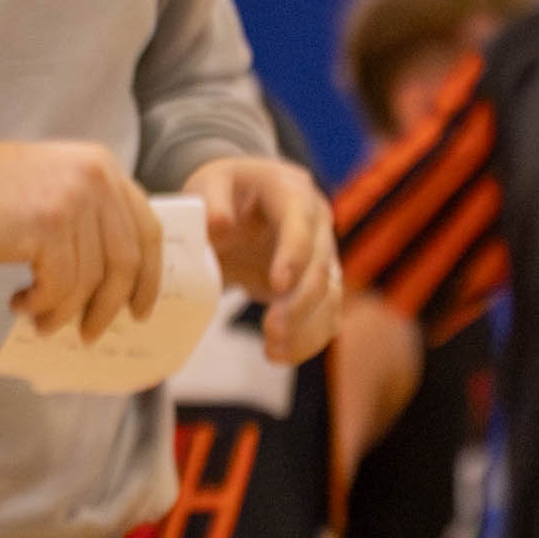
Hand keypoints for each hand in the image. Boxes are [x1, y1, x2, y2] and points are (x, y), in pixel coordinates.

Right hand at [0, 141, 160, 339]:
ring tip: (41, 321)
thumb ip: (92, 215)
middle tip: (90, 333)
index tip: (139, 309)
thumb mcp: (57, 186)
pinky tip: (20, 303)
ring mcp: (73, 200)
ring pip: (90, 280)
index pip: (147, 229)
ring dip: (66, 312)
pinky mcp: (48, 225)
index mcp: (103, 165)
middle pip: (125, 261)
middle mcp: (96, 177)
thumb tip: (120, 278)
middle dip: (108, 306)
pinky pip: (60, 286)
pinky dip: (42, 305)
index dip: (148, 277)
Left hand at [186, 156, 341, 363]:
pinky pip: (325, 315)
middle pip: (321, 268)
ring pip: (330, 298)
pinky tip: (280, 355)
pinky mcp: (320, 284)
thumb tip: (220, 225)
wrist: (239, 201)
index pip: (301, 224)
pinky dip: (307, 339)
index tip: (278, 285)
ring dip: (305, 329)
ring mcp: (324, 255)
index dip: (293, 255)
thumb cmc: (223, 190)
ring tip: (272, 352)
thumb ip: (211, 200)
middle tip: (270, 331)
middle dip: (299, 304)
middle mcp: (318, 224)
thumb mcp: (209, 183)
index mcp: (292, 192)